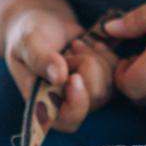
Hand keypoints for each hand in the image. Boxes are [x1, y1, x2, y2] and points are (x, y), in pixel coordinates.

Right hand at [4, 9, 118, 131]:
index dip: (77, 104)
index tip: (74, 77)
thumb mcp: (27, 43)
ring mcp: (89, 95)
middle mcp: (68, 106)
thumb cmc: (29, 36)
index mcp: (45, 106)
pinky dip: (107, 54)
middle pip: (95, 98)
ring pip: (109, 84)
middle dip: (86, 66)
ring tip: (75, 46)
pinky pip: (118, 72)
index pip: (68, 121)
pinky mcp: (104, 81)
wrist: (44, 23)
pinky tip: (90, 45)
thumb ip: (40, 59)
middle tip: (69, 51)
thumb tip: (59, 78)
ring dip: (95, 58)